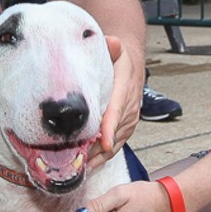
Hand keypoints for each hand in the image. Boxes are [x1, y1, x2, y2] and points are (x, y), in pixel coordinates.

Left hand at [93, 35, 141, 166]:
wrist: (131, 65)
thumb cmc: (118, 61)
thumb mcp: (116, 51)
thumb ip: (112, 49)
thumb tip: (112, 42)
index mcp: (125, 90)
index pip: (117, 111)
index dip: (110, 128)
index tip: (104, 143)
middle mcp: (129, 109)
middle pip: (115, 134)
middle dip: (98, 150)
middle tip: (80, 163)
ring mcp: (129, 121)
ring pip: (114, 144)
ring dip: (98, 157)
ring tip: (79, 169)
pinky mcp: (125, 128)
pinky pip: (114, 146)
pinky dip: (100, 156)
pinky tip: (86, 164)